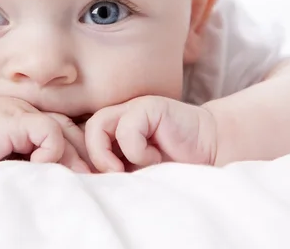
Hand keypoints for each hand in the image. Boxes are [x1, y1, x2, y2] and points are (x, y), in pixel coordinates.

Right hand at [0, 97, 90, 172]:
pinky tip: (39, 164)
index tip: (87, 176)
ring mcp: (23, 112)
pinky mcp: (15, 119)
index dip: (79, 153)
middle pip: (72, 130)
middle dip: (84, 156)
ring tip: (71, 179)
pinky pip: (49, 131)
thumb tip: (63, 178)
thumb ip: (30, 160)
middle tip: (93, 179)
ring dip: (71, 158)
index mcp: (27, 119)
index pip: (67, 131)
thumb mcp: (7, 159)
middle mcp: (29, 111)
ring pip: (65, 130)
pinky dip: (51, 151)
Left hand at [85, 96, 216, 172]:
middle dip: (92, 161)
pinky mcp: (148, 107)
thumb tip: (81, 181)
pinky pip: (126, 128)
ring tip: (128, 168)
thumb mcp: (134, 172)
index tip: (95, 183)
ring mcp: (132, 109)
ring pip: (97, 126)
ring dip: (108, 154)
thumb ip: (110, 171)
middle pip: (81, 133)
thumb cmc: (173, 166)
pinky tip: (156, 155)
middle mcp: (117, 118)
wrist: (212, 152)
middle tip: (111, 177)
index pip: (77, 141)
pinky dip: (137, 149)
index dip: (79, 162)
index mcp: (110, 133)